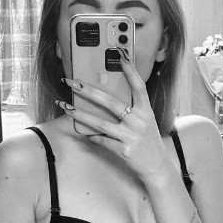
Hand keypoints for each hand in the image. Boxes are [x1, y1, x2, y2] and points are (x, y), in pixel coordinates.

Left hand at [57, 50, 171, 185]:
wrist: (157, 167)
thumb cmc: (148, 142)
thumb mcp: (145, 122)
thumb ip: (131, 110)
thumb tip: (105, 98)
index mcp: (145, 111)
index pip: (139, 87)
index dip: (130, 71)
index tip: (119, 55)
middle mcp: (139, 122)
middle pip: (110, 102)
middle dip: (88, 91)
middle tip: (72, 82)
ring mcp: (131, 137)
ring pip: (100, 123)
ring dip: (80, 114)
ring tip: (65, 106)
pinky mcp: (124, 151)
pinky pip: (101, 140)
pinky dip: (90, 135)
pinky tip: (80, 130)